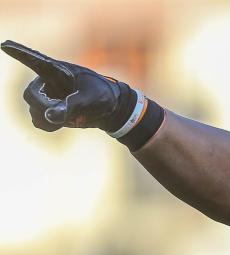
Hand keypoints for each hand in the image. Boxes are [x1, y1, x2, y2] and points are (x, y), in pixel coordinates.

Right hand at [1, 40, 131, 132]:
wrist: (109, 108)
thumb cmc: (103, 96)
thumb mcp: (93, 100)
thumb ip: (73, 105)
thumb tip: (50, 116)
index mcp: (57, 70)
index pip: (35, 60)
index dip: (19, 53)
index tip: (4, 45)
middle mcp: (46, 81)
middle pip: (31, 96)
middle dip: (46, 108)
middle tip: (66, 114)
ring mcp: (45, 96)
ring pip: (35, 111)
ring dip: (52, 119)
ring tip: (73, 116)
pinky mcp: (47, 110)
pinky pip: (39, 121)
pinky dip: (50, 125)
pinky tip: (64, 121)